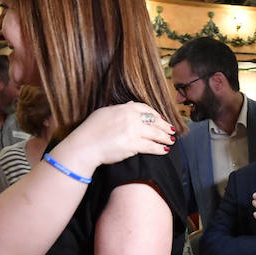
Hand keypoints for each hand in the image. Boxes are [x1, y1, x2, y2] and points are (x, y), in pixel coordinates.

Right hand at [55, 101, 174, 172]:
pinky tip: (163, 150)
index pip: (145, 109)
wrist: (84, 146)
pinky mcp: (133, 144)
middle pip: (154, 120)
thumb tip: (132, 104)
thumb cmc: (91, 131)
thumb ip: (120, 108)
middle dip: (165, 126)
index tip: (161, 119)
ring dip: (165, 137)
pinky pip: (151, 146)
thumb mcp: (104, 113)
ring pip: (155, 133)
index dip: (156, 115)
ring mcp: (133, 130)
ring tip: (170, 140)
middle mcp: (130, 117)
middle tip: (171, 130)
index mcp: (124, 108)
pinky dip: (159, 149)